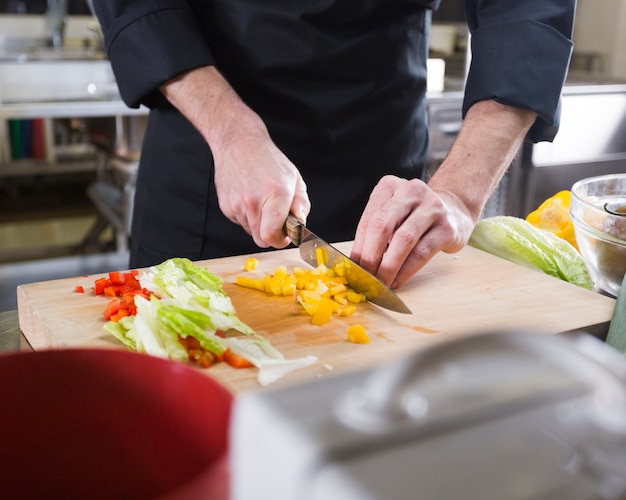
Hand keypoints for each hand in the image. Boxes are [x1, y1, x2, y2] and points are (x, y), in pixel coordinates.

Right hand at [160, 66, 309, 248]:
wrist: (238, 143)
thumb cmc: (268, 160)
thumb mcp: (294, 179)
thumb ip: (301, 205)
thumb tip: (300, 225)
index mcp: (275, 194)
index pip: (272, 236)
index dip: (281, 240)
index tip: (286, 235)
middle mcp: (253, 201)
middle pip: (261, 240)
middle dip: (271, 235)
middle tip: (277, 220)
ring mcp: (236, 204)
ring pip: (251, 231)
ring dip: (259, 224)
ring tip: (261, 201)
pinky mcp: (225, 206)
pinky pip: (241, 222)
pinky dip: (247, 216)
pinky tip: (249, 197)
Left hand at [351, 100, 536, 289]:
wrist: (454, 210)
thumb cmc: (413, 216)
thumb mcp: (392, 214)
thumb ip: (375, 232)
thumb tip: (357, 263)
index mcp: (390, 186)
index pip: (369, 219)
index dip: (359, 246)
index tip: (353, 268)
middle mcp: (411, 191)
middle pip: (383, 226)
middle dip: (371, 256)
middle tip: (365, 276)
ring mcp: (432, 207)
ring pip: (404, 240)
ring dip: (389, 266)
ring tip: (381, 282)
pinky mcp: (448, 227)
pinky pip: (422, 252)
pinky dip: (407, 270)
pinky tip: (398, 281)